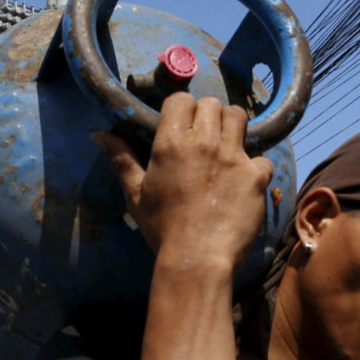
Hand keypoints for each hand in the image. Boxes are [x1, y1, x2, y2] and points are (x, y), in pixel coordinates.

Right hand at [93, 93, 273, 272]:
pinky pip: (262, 157)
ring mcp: (234, 157)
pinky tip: (245, 181)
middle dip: (208, 115)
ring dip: (232, 127)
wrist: (197, 258)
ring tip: (226, 148)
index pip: (181, 100)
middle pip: (212, 104)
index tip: (181, 126)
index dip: (181, 110)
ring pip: (239, 118)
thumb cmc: (162, 228)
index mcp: (172, 143)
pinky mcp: (256, 176)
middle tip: (204, 138)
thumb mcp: (135, 194)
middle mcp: (205, 143)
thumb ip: (121, 159)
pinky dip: (255, 166)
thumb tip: (98, 134)